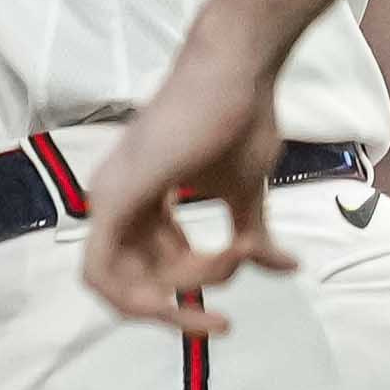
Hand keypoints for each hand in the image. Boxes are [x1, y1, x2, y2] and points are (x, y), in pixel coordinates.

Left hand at [78, 30, 302, 337]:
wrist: (241, 69)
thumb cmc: (242, 118)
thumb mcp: (247, 193)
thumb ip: (254, 236)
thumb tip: (286, 269)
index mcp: (138, 202)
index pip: (142, 275)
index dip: (179, 305)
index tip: (224, 318)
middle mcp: (112, 200)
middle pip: (126, 288)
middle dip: (178, 312)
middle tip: (223, 320)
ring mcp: (108, 196)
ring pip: (119, 286)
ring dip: (184, 291)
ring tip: (235, 255)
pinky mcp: (116, 194)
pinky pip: (102, 272)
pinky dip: (154, 289)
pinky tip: (217, 262)